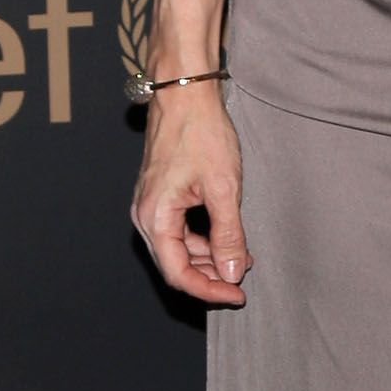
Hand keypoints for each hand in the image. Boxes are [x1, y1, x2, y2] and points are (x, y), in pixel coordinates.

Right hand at [130, 87, 251, 302]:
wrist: (185, 95)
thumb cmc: (200, 133)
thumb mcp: (223, 188)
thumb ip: (228, 235)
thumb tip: (231, 273)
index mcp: (155, 217)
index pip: (178, 274)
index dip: (209, 290)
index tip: (237, 295)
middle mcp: (146, 215)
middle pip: (176, 265)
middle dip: (211, 276)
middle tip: (243, 279)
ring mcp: (152, 205)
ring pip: (179, 249)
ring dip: (210, 258)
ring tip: (242, 257)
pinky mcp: (162, 196)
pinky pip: (180, 230)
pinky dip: (204, 239)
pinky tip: (229, 238)